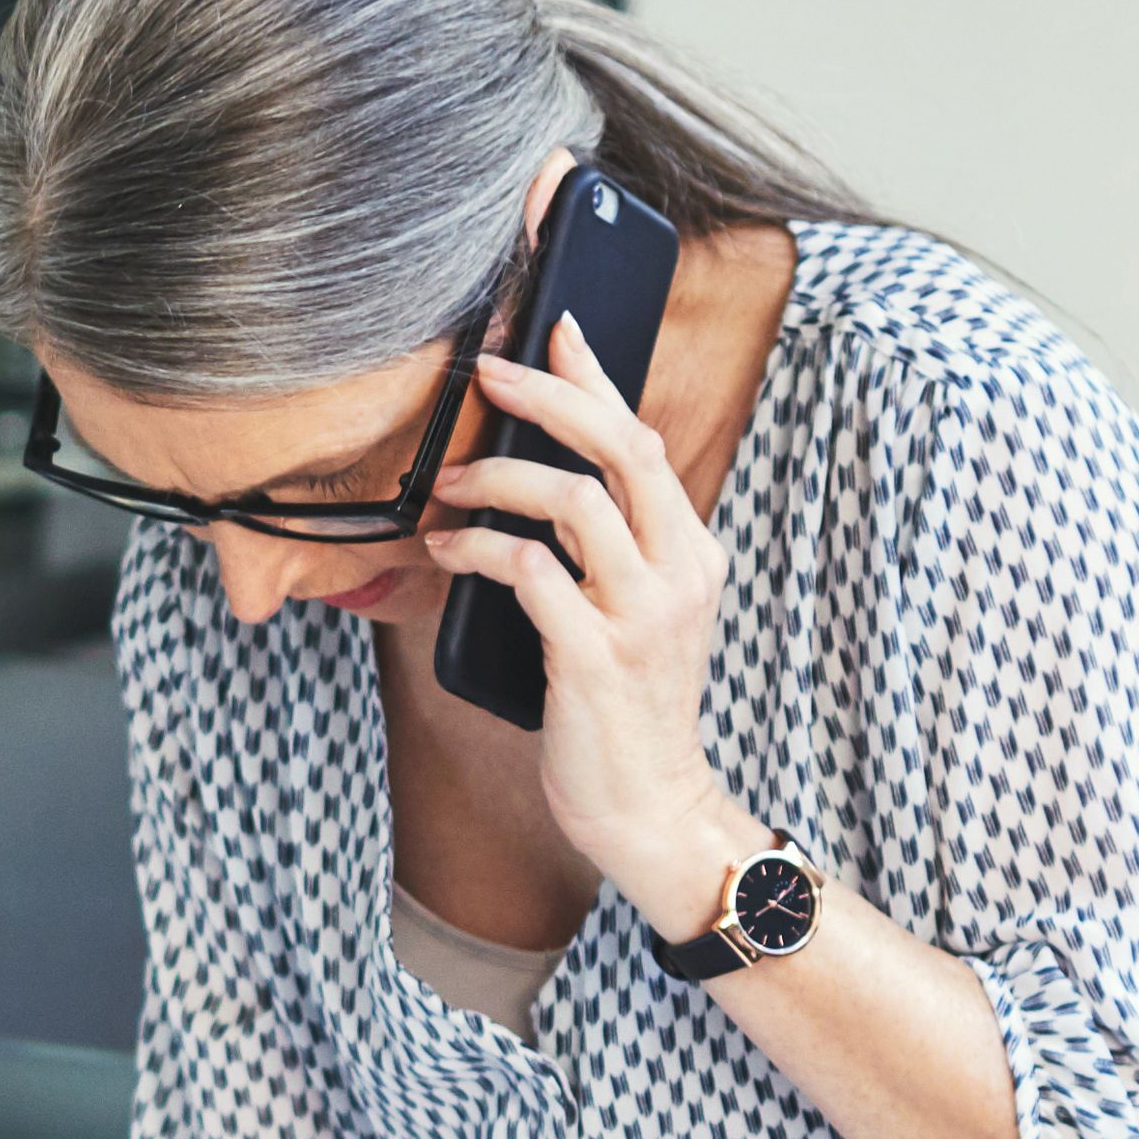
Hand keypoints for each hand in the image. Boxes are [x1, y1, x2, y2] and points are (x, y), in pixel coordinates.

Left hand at [429, 317, 750, 938]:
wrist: (650, 809)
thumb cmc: (625, 709)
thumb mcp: (634, 613)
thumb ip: (607, 547)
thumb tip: (544, 473)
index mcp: (692, 552)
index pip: (643, 440)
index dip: (597, 377)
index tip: (553, 329)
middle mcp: (679, 572)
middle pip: (621, 447)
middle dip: (549, 397)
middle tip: (486, 376)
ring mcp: (642, 615)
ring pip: (575, 501)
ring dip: (499, 481)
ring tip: (449, 487)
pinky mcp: (595, 658)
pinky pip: (531, 574)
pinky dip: (480, 551)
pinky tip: (447, 552)